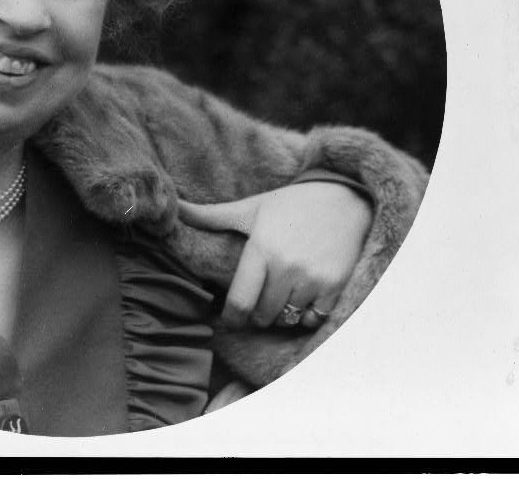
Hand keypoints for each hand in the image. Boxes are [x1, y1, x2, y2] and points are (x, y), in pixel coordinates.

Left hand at [179, 182, 371, 329]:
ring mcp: (312, 278)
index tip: (228, 319)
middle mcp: (286, 266)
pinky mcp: (335, 286)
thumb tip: (174, 208)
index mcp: (261, 249)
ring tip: (279, 296)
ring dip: (280, 315)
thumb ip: (211, 215)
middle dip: (256, 314)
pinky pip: (313, 319)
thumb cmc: (290, 205)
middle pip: (262, 316)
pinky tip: (303, 298)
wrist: (344, 198)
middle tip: (257, 301)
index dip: (230, 319)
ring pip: (287, 319)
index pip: (239, 302)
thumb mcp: (250, 208)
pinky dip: (306, 315)